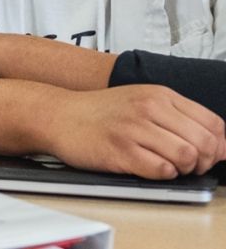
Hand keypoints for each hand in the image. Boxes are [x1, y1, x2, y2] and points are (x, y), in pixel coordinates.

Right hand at [40, 85, 225, 178]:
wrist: (58, 115)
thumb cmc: (100, 112)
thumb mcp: (142, 100)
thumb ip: (178, 116)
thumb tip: (218, 145)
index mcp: (160, 95)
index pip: (214, 124)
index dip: (219, 145)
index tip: (210, 154)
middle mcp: (149, 108)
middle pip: (205, 143)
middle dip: (204, 161)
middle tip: (188, 164)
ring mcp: (134, 129)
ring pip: (187, 157)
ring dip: (182, 169)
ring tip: (166, 165)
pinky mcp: (120, 151)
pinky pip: (161, 170)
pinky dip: (161, 174)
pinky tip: (148, 166)